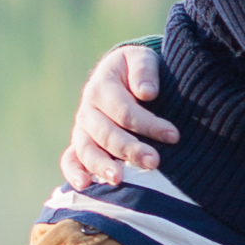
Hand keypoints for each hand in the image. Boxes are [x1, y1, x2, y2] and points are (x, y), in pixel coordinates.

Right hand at [59, 44, 176, 188]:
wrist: (122, 74)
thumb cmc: (138, 69)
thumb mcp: (141, 58)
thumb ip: (144, 70)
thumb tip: (147, 93)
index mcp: (102, 87)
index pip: (123, 110)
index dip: (147, 124)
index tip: (173, 135)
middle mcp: (89, 110)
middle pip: (106, 133)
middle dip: (130, 149)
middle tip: (154, 162)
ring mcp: (82, 129)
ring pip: (86, 150)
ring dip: (102, 165)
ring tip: (119, 180)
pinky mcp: (81, 144)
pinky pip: (70, 160)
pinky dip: (74, 173)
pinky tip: (85, 186)